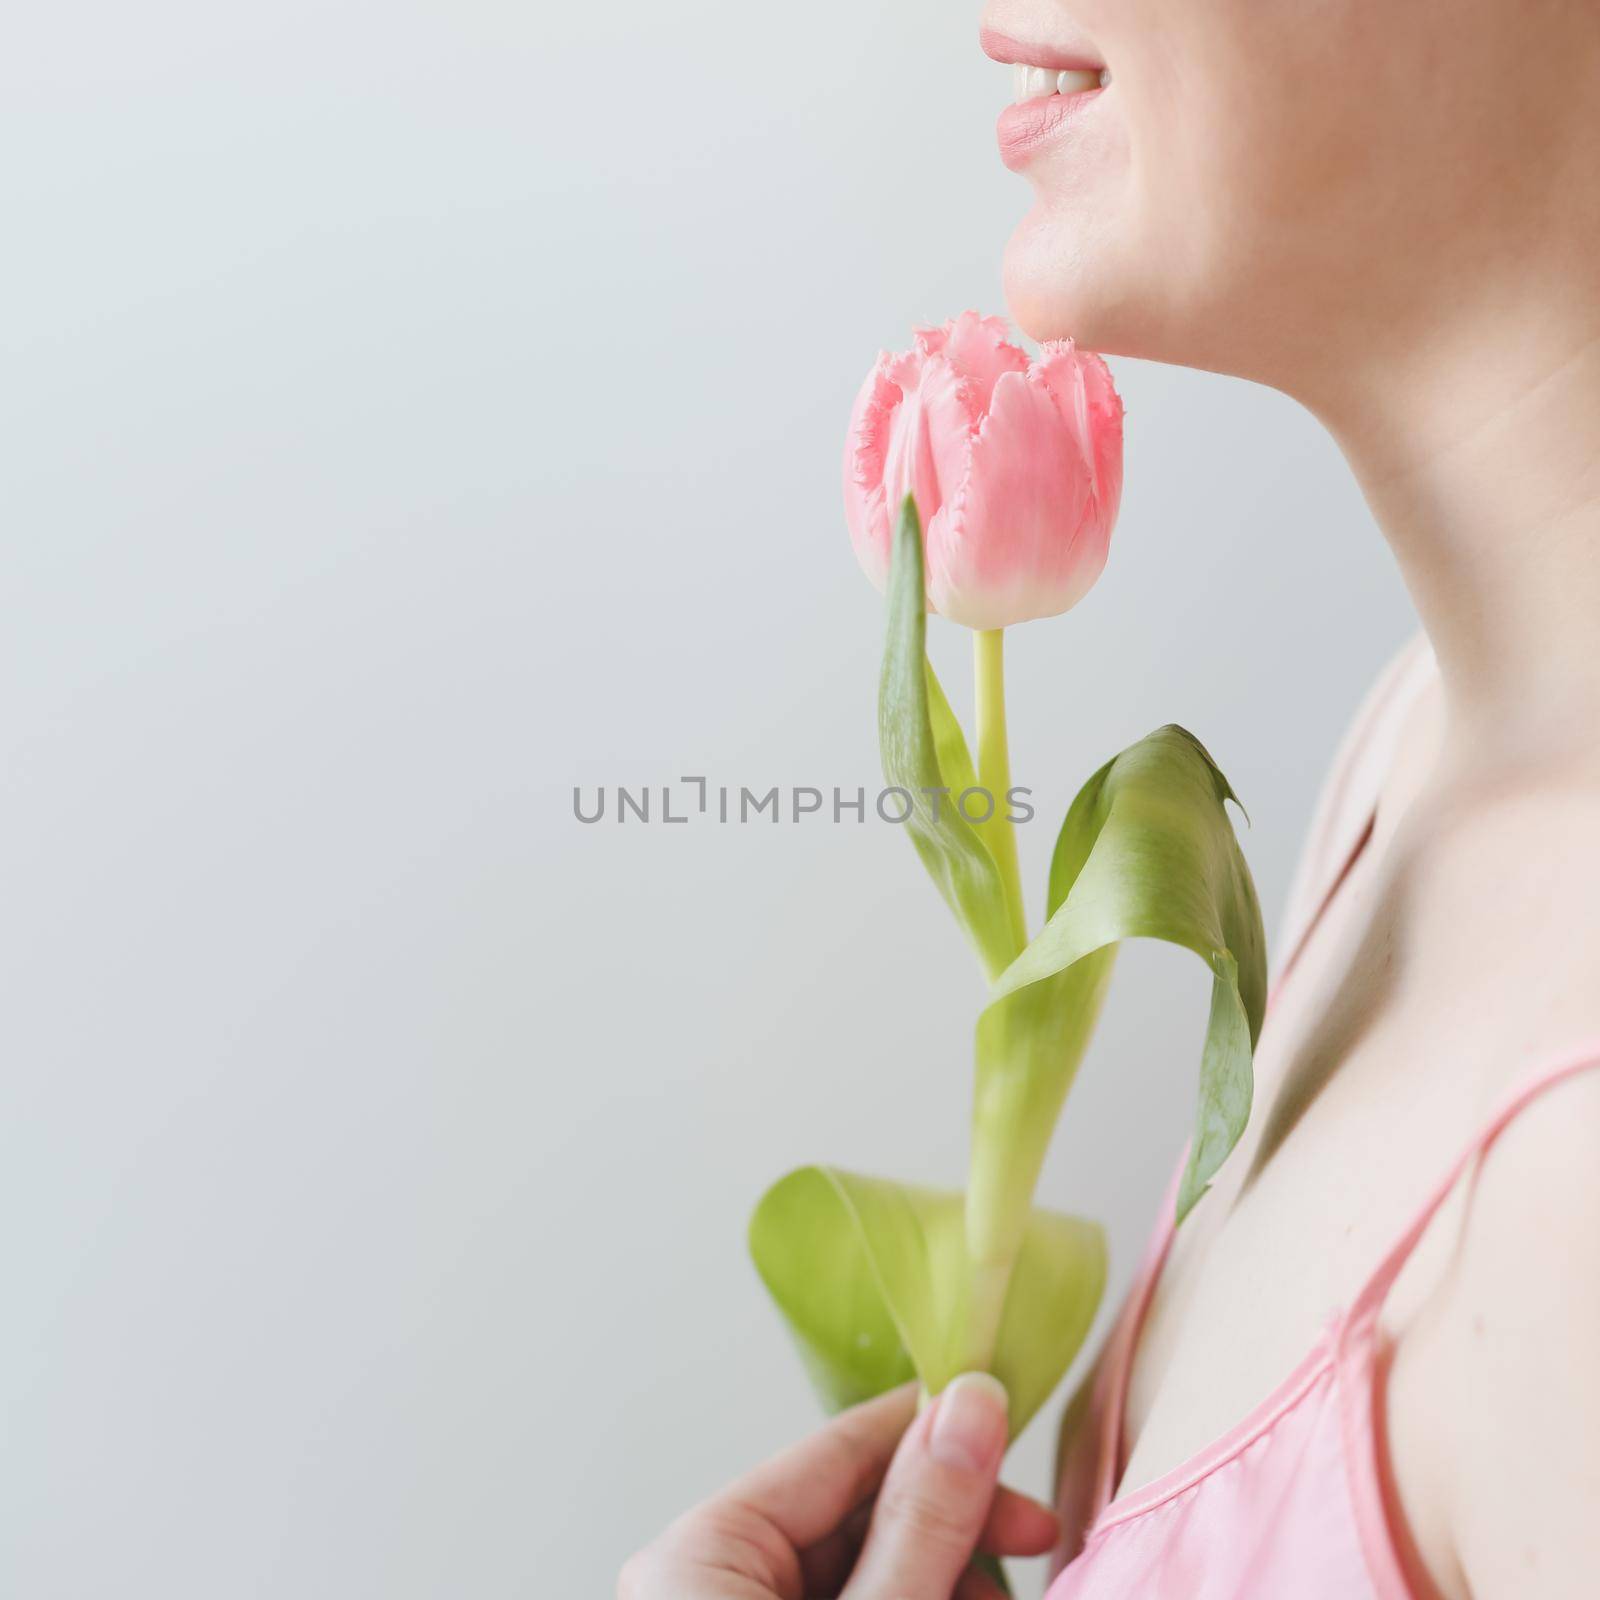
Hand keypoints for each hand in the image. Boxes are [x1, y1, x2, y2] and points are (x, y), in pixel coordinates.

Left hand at [618, 1373, 1059, 1598]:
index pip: (840, 1449)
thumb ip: (920, 1523)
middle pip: (860, 1514)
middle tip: (1038, 1538)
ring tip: (1002, 1593)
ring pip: (870, 1570)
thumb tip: (973, 1404)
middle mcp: (710, 1580)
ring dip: (947, 1575)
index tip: (1012, 1422)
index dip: (934, 1432)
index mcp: (702, 1550)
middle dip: (955, 1527)